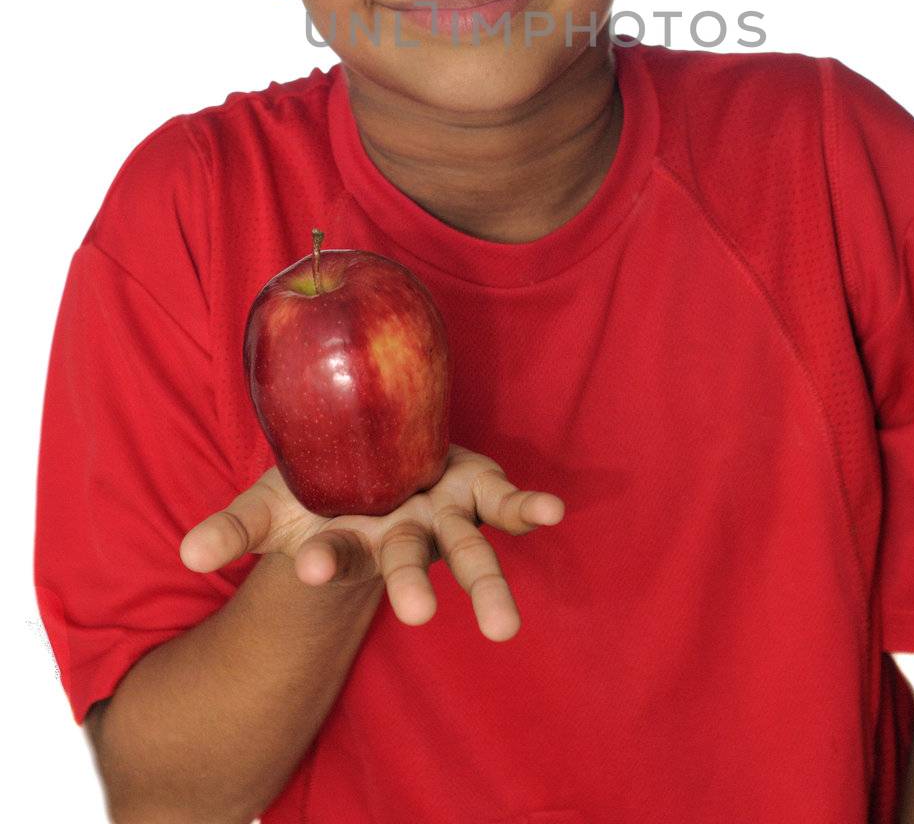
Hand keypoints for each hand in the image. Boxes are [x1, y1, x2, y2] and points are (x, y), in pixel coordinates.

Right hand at [179, 443, 564, 640]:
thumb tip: (186, 552)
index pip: (331, 554)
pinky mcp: (476, 486)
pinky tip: (554, 514)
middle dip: (412, 589)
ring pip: (465, 548)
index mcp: (351, 540)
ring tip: (504, 629)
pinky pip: (506, 502)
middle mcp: (400, 533)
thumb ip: (233, 529)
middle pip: (408, 566)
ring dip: (485, 583)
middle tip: (419, 618)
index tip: (309, 565)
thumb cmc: (319, 490)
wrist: (375, 458)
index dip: (321, 558)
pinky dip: (530, 509)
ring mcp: (442, 513)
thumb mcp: (271, 504)